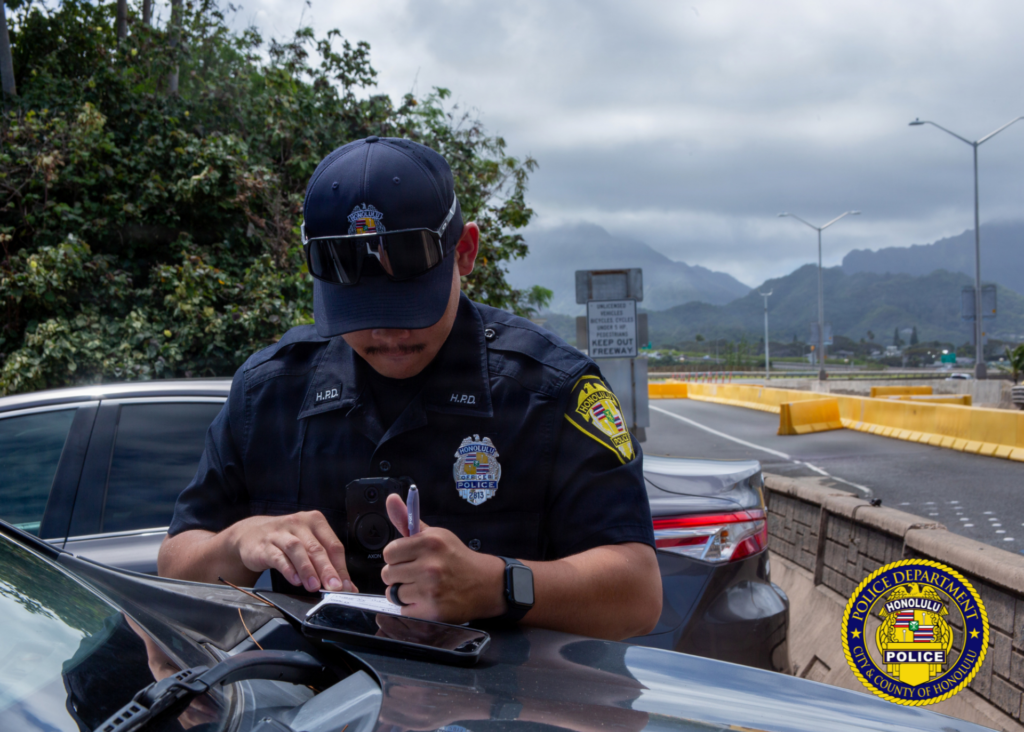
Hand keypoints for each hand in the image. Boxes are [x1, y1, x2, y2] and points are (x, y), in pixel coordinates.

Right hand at [227, 511, 356, 592]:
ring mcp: (281, 533)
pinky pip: (278, 556)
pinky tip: (295, 580)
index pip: (333, 545)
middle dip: (327, 570)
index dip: (341, 567)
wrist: (250, 535)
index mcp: (315, 521)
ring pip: (297, 549)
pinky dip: (288, 569)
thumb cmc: (286, 540)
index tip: (345, 586)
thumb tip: (347, 587)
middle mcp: (299, 523)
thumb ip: (326, 564)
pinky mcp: (265, 545)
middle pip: (317, 548)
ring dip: (308, 569)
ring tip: (314, 586)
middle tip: (334, 587)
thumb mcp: (307, 546)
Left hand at [382, 494, 504, 622]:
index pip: (389, 552)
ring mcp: (431, 589)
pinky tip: (427, 600)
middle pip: (388, 574)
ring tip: (422, 587)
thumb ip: (408, 520)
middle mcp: (430, 565)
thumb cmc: (456, 558)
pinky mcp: (432, 611)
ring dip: (404, 593)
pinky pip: (404, 610)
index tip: (408, 558)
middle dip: (399, 575)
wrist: (485, 584)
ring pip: (394, 593)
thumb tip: (391, 499)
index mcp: (429, 542)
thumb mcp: (436, 534)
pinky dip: (413, 608)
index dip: (397, 557)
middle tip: (416, 574)